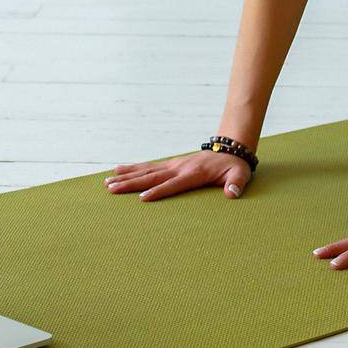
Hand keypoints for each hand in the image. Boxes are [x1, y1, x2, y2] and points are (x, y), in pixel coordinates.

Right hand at [104, 150, 251, 200]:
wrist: (229, 148)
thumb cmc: (234, 166)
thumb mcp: (240, 175)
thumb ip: (236, 184)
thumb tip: (232, 193)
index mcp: (194, 173)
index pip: (173, 184)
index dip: (159, 192)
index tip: (142, 199)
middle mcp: (179, 167)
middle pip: (152, 177)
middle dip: (131, 184)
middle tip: (111, 189)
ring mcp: (173, 164)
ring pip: (146, 171)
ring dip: (126, 176)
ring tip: (107, 182)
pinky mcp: (171, 164)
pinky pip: (149, 167)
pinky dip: (133, 169)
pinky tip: (117, 171)